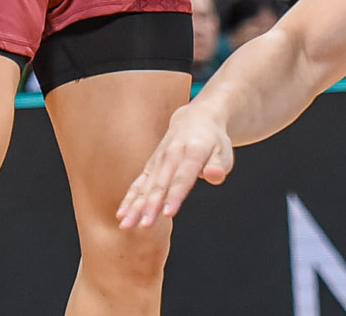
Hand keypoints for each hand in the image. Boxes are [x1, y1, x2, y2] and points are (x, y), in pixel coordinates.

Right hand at [116, 102, 234, 228]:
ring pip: (146, 186)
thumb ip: (219, 166)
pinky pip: (138, 184)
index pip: (183, 177)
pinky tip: (122, 215)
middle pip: (161, 184)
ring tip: (126, 225)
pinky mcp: (150, 166)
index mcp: (193, 151)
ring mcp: (158, 160)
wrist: (195, 119)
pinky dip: (129, 199)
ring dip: (135, 206)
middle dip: (151, 205)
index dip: (175, 195)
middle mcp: (172, 154)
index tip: (167, 213)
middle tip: (144, 226)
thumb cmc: (213, 141)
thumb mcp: (224, 151)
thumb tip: (215, 175)